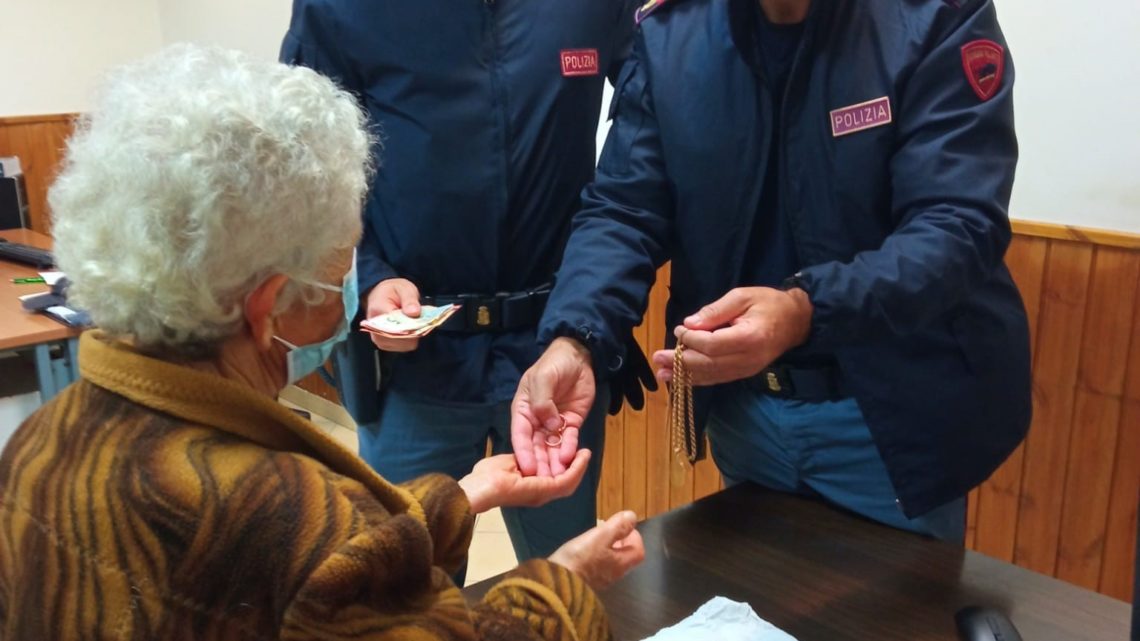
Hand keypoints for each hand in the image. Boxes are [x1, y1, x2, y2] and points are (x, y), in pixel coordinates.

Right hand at [365, 278, 421, 352]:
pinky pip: (405, 346)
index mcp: (378, 310)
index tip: (420, 316)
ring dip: (414, 334)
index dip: (411, 324)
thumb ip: (409, 299)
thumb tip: (414, 312)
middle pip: (401, 338)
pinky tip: (410, 328)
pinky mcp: (385, 345)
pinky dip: (411, 338)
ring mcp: (379, 339)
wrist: (380, 296)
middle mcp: (375, 328)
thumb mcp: (404, 288)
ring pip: (405, 344)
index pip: (396, 324)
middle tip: (419, 317)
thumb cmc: (392, 291)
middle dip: (414, 329)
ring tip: (413, 321)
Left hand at [457, 451, 590, 513]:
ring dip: (578, 466)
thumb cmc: (486, 477)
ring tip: (586, 452)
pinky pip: (566, 480)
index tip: (573, 452)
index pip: (553, 478)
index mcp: (531, 486)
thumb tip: (532, 456)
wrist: (478, 489)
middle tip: (585, 453)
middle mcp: (539, 492)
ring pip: (568, 480)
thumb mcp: (508, 462)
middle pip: (564, 480)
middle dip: (575, 466)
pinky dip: (576, 468)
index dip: (564, 465)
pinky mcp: (545, 490)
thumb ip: (523, 458)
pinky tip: (582, 455)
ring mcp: (543, 493)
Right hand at [511, 338, 594, 477]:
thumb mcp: (543, 378)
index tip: (526, 468)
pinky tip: (571, 457)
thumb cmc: (554, 364)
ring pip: (552, 447)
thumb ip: (542, 401)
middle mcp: (536, 421)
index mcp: (523, 410)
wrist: (578, 356)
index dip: (523, 452)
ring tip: (559, 477)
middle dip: (540, 464)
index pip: (520, 434)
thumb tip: (548, 424)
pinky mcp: (570, 423)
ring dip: (554, 462)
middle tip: (544, 482)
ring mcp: (554, 423)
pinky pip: (569, 439)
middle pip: (536, 446)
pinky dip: (569, 448)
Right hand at [549, 511, 644, 589]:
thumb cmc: (579, 559)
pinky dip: (596, 554)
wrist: (556, 583)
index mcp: (620, 564)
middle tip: (609, 529)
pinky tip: (583, 549)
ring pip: (611, 561)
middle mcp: (613, 575)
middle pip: (625, 556)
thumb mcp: (600, 537)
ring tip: (595, 536)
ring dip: (607, 547)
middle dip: (620, 540)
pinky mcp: (586, 582)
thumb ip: (618, 526)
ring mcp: (600, 580)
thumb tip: (632, 517)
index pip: (638, 551)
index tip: (624, 526)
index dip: (635, 536)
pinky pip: (598, 566)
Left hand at [652, 287, 812, 385]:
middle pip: (709, 364)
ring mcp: (746, 369)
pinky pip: (718, 379)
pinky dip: (698, 379)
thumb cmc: (769, 304)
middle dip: (680, 362)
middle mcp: (748, 359)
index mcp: (749, 337)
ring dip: (684, 375)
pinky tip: (680, 380)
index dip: (692, 340)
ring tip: (661, 373)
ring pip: (711, 375)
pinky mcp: (744, 373)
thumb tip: (690, 324)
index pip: (713, 345)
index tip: (679, 330)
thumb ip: (715, 311)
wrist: (796, 321)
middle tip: (658, 358)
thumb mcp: (742, 296)